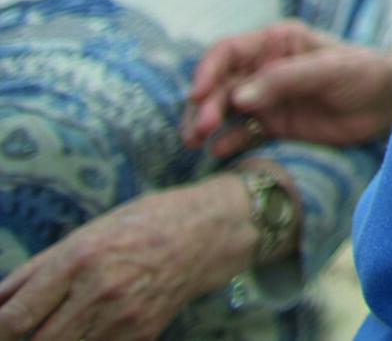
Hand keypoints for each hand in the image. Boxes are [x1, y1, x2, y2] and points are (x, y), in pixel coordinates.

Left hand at [0, 179, 260, 340]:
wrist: (208, 233)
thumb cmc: (142, 224)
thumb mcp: (84, 234)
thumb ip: (35, 271)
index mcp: (78, 260)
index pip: (15, 318)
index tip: (1, 328)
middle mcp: (98, 292)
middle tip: (26, 331)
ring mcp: (122, 317)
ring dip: (54, 340)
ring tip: (58, 327)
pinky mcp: (141, 334)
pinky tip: (86, 328)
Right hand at [185, 21, 391, 155]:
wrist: (388, 103)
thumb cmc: (363, 73)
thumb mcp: (327, 69)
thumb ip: (284, 80)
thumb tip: (239, 97)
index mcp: (275, 42)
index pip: (228, 51)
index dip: (207, 71)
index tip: (196, 94)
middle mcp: (264, 68)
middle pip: (220, 84)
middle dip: (204, 105)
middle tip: (201, 128)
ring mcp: (267, 97)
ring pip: (224, 109)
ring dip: (206, 123)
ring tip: (196, 141)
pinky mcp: (274, 124)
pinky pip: (242, 132)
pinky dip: (227, 141)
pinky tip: (219, 151)